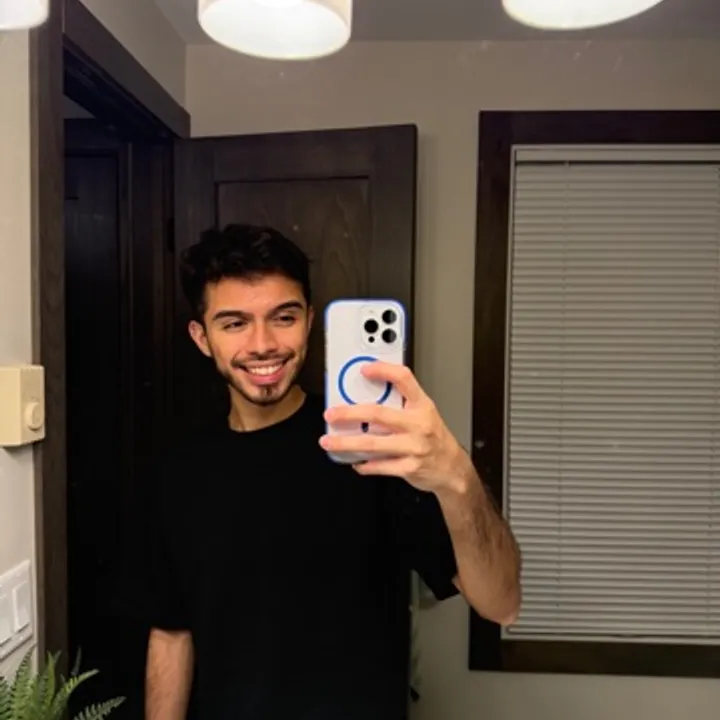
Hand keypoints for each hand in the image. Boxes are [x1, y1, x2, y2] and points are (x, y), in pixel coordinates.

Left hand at [319, 362, 468, 493]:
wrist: (452, 468)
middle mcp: (418, 424)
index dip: (383, 371)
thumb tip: (367, 394)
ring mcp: (413, 446)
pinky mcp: (409, 467)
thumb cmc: (434, 437)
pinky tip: (354, 461)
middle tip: (331, 414)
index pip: (404, 379)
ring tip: (329, 441)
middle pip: (378, 414)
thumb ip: (402, 402)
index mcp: (422, 405)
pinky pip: (380, 466)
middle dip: (349, 413)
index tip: (364, 370)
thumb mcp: (424, 413)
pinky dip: (363, 465)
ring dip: (346, 443)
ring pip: (373, 443)